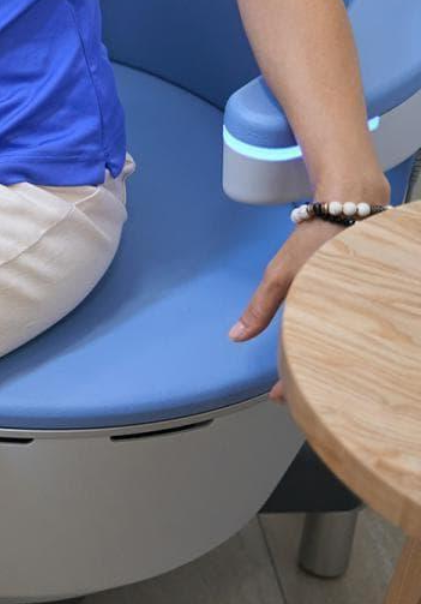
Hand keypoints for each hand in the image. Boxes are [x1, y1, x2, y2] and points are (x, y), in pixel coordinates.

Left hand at [230, 198, 383, 401]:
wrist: (353, 206)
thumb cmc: (321, 238)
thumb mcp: (283, 273)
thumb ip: (261, 307)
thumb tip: (237, 336)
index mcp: (333, 315)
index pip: (313, 360)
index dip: (296, 383)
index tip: (278, 397)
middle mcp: (353, 317)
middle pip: (331, 358)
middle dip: (312, 377)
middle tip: (294, 392)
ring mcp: (361, 309)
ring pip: (341, 345)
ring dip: (322, 359)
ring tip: (305, 375)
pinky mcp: (365, 301)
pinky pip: (348, 328)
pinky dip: (333, 340)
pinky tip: (324, 346)